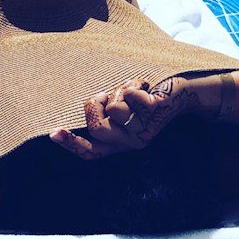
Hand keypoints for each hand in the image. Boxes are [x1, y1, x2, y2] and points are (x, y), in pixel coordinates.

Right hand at [49, 77, 191, 159]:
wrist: (184, 95)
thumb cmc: (149, 100)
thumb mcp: (124, 110)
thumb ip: (107, 112)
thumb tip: (92, 105)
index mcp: (121, 145)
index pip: (91, 153)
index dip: (71, 144)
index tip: (53, 133)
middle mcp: (131, 143)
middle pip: (97, 128)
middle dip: (94, 105)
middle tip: (106, 95)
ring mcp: (144, 130)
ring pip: (114, 110)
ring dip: (118, 92)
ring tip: (131, 90)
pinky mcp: (154, 115)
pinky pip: (129, 96)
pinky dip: (133, 85)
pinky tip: (146, 87)